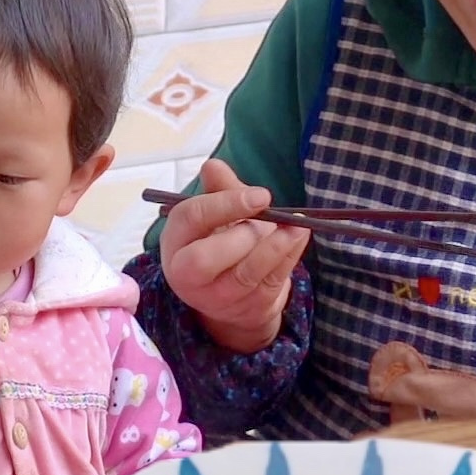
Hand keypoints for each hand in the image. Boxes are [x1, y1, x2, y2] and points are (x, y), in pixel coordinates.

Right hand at [158, 156, 308, 353]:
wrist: (234, 297)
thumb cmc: (222, 245)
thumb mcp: (216, 216)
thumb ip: (218, 191)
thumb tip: (213, 166)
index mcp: (175, 242)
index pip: (190, 218)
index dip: (226, 204)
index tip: (261, 196)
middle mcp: (188, 275)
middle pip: (205, 257)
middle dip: (242, 235)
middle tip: (266, 221)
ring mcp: (218, 297)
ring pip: (245, 274)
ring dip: (274, 245)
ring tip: (294, 225)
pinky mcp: (249, 308)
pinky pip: (272, 281)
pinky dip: (291, 255)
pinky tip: (300, 235)